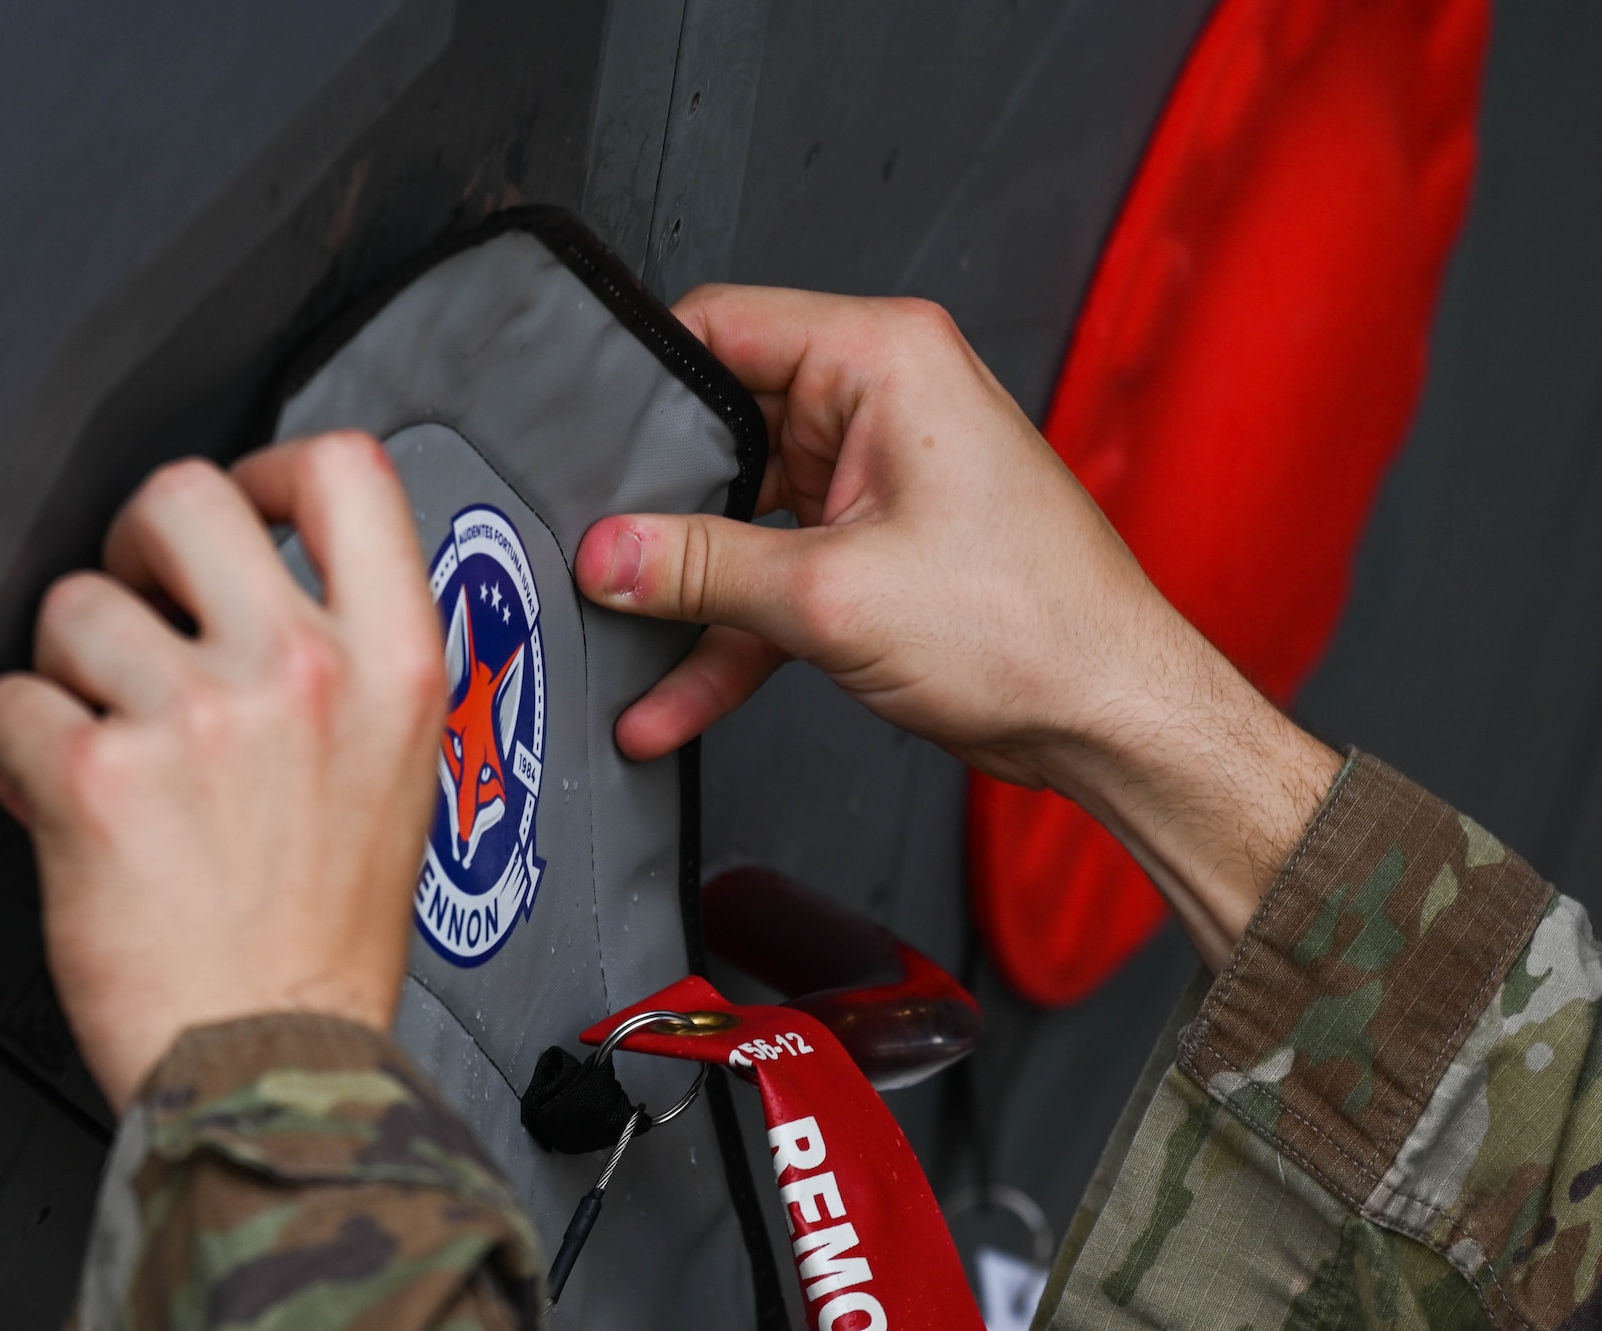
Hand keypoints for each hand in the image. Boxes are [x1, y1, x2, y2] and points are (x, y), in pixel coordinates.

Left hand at [0, 435, 444, 1111]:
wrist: (275, 1059)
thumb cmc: (326, 935)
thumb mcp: (399, 766)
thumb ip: (350, 656)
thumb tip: (267, 576)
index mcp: (394, 663)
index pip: (347, 471)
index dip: (272, 465)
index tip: (244, 501)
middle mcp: (301, 670)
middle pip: (184, 495)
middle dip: (137, 546)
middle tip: (137, 606)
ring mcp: (200, 718)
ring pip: (74, 605)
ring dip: (71, 671)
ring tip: (105, 744)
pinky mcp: (100, 777)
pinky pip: (8, 702)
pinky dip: (15, 750)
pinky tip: (59, 796)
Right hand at [575, 287, 1338, 965]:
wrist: (1108, 716)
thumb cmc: (1034, 627)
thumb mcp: (832, 595)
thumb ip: (700, 568)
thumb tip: (608, 551)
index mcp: (883, 358)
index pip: (720, 324)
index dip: (642, 379)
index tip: (582, 437)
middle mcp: (882, 400)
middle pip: (723, 427)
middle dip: (661, 507)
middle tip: (598, 557)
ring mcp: (876, 476)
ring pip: (743, 516)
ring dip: (693, 592)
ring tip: (628, 644)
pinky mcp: (874, 545)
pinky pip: (776, 573)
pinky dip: (733, 630)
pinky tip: (677, 693)